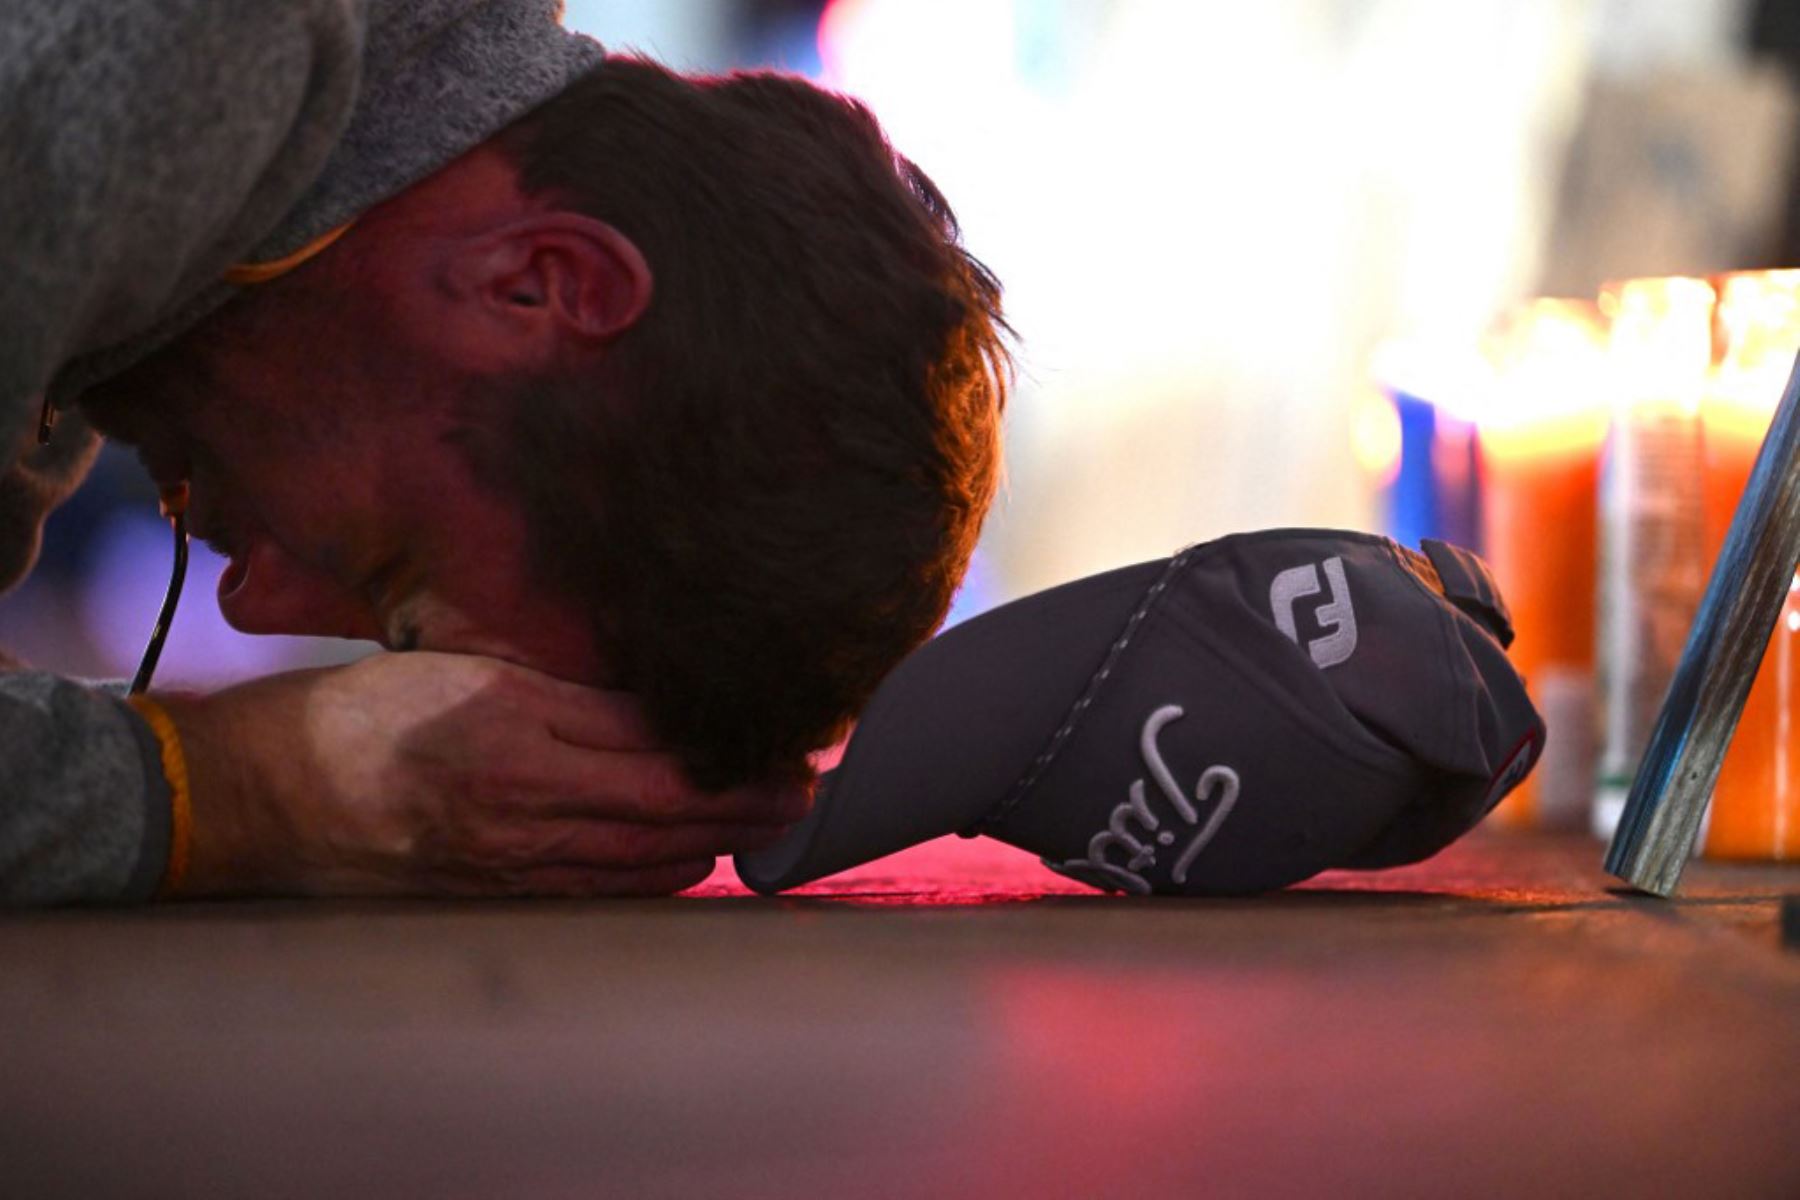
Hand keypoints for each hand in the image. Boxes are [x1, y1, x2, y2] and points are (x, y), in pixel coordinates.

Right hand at [151, 652, 809, 897]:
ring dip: (714, 844)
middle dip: (749, 805)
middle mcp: (523, 800)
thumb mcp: (458, 668)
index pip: (656, 746)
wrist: (260, 796)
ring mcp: (510, 858)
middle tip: (808, 796)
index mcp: (516, 726)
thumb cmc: (355, 713)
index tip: (790, 746)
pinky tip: (685, 861)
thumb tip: (650, 698)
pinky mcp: (493, 893)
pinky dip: (653, 876)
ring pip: (642, 861)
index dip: (733, 753)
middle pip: (668, 810)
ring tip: (767, 826)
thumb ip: (556, 685)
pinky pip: (597, 891)